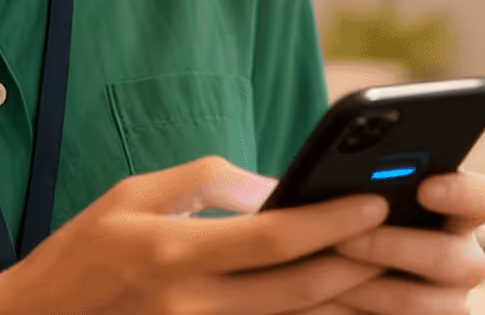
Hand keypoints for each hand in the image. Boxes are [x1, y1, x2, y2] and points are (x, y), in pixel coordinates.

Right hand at [0, 155, 391, 314]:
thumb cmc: (80, 255)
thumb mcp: (130, 195)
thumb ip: (201, 182)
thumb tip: (267, 182)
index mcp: (174, 252)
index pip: (273, 238)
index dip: (330, 220)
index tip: (373, 201)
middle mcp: (192, 305)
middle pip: (299, 289)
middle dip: (359, 263)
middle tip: (403, 239)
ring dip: (349, 302)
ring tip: (393, 277)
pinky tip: (341, 306)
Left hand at [322, 170, 484, 313]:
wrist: (326, 271)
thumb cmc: (346, 222)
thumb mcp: (358, 198)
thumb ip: (369, 185)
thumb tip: (351, 174)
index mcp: (457, 214)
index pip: (484, 199)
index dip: (460, 193)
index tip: (425, 188)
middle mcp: (463, 259)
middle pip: (452, 258)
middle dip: (390, 247)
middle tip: (342, 240)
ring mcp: (449, 301)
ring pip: (423, 303)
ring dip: (369, 290)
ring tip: (322, 280)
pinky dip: (361, 314)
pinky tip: (331, 300)